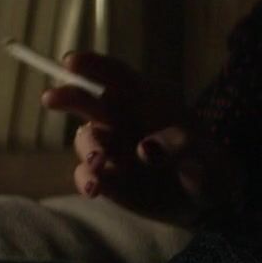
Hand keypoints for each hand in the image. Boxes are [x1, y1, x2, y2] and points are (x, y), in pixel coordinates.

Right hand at [41, 52, 239, 226]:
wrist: (206, 200)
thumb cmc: (208, 163)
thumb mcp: (207, 152)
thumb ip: (181, 146)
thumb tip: (146, 148)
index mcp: (149, 99)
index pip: (118, 75)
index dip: (93, 65)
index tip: (71, 62)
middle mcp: (123, 119)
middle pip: (89, 100)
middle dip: (69, 96)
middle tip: (53, 98)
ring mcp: (112, 148)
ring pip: (87, 139)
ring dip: (88, 146)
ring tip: (100, 160)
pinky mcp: (106, 177)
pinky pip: (88, 175)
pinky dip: (87, 179)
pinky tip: (96, 189)